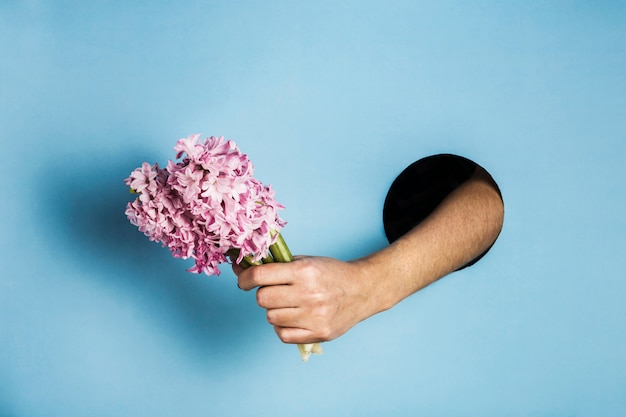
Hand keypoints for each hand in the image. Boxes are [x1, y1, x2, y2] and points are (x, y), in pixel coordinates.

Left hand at [233, 256, 377, 343]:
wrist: (362, 290)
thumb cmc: (330, 273)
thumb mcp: (305, 261)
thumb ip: (276, 266)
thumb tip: (240, 269)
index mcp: (304, 271)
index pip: (260, 276)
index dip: (245, 278)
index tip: (243, 280)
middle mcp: (309, 293)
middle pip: (262, 299)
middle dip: (263, 294)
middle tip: (274, 291)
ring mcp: (314, 316)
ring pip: (271, 317)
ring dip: (275, 310)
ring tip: (289, 304)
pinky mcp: (319, 333)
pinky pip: (282, 334)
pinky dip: (283, 327)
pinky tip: (293, 318)